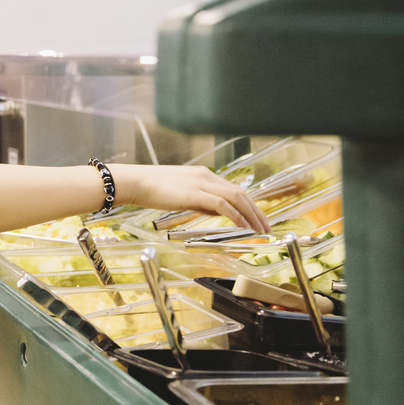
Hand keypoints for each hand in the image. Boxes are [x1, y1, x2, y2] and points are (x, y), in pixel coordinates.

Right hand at [117, 164, 270, 233]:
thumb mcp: (181, 193)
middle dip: (256, 211)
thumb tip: (217, 212)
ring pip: (235, 197)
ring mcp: (201, 183)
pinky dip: (236, 215)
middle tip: (266, 226)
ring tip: (260, 229)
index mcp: (203, 175)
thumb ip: (200, 200)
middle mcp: (206, 176)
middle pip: (240, 192)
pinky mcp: (194, 193)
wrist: (136, 182)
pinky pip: (222, 205)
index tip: (258, 218)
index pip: (234, 189)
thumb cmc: (153, 189)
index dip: (249, 204)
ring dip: (251, 214)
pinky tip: (243, 226)